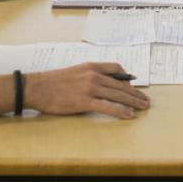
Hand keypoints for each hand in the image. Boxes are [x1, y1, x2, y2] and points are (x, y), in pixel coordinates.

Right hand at [24, 62, 149, 118]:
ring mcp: (90, 88)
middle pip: (121, 84)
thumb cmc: (53, 82)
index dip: (127, 77)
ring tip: (142, 107)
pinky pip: (108, 106)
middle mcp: (94, 75)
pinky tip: (128, 115)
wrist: (37, 87)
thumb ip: (89, 75)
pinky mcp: (85, 101)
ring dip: (133, 102)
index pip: (116, 68)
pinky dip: (120, 111)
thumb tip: (102, 83)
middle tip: (145, 99)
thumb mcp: (75, 72)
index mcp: (91, 66)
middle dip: (135, 93)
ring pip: (118, 95)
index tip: (132, 85)